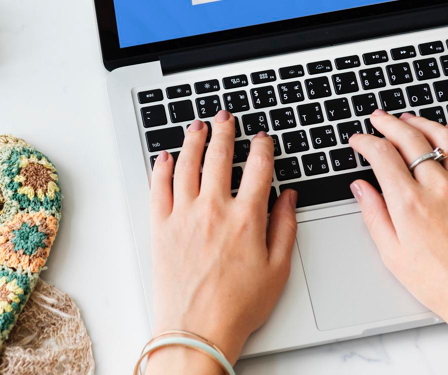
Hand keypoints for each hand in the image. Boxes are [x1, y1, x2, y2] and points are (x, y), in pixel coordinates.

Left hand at [147, 110, 297, 373]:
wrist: (197, 329)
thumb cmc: (237, 307)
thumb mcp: (278, 269)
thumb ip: (285, 227)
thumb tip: (288, 197)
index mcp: (246, 218)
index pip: (258, 168)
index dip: (262, 148)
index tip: (262, 139)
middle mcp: (213, 209)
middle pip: (219, 157)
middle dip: (224, 132)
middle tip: (225, 118)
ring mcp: (183, 215)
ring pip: (186, 164)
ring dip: (193, 140)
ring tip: (197, 126)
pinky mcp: (160, 226)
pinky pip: (158, 187)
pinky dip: (162, 168)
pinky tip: (166, 157)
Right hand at [349, 109, 447, 374]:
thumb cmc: (439, 282)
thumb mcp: (391, 253)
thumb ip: (373, 214)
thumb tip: (361, 188)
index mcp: (409, 203)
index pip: (382, 154)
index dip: (366, 141)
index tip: (359, 140)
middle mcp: (438, 188)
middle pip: (410, 138)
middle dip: (389, 123)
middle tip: (378, 119)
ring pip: (443, 137)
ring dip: (422, 122)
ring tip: (409, 119)